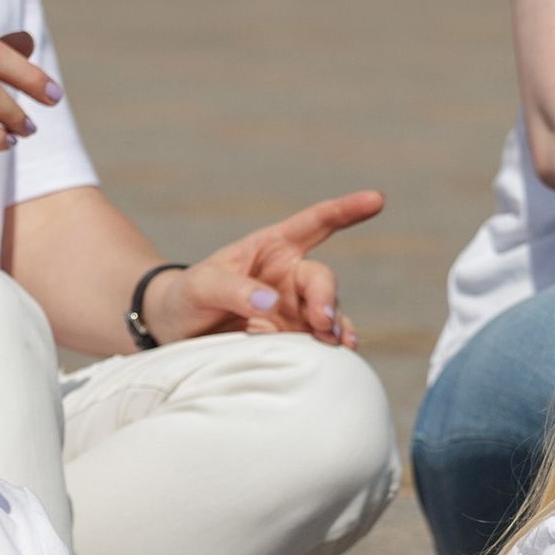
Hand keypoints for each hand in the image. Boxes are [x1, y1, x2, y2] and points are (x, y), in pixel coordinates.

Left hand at [152, 193, 384, 346]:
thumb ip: (232, 289)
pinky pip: (321, 342)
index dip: (345, 210)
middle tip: (322, 322)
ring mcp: (295, 310)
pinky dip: (331, 348)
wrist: (178, 334)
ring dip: (334, 327)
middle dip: (326, 298)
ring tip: (336, 343)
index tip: (376, 200)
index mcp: (271, 248)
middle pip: (322, 280)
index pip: (314, 223)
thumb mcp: (200, 285)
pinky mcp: (293, 339)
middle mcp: (290, 277)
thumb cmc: (188, 297)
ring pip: (328, 314)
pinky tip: (337, 355)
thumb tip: (272, 303)